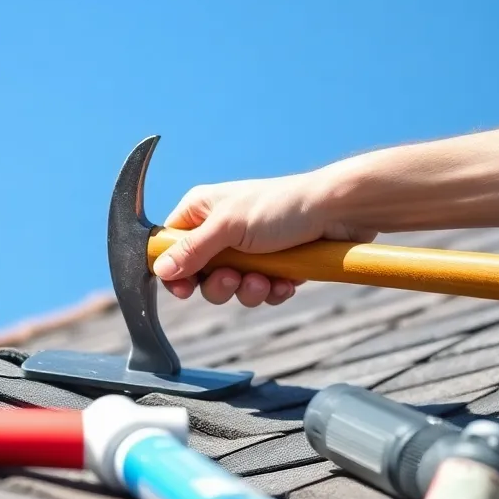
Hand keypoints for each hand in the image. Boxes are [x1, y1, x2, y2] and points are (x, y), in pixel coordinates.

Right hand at [153, 169, 377, 306]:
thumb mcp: (228, 226)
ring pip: (231, 288)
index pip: (170, 245)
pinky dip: (271, 291)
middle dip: (219, 284)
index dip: (173, 270)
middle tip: (234, 279)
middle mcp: (221, 230)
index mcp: (202, 211)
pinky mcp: (274, 265)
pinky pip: (260, 292)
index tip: (184, 289)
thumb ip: (192, 250)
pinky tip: (285, 282)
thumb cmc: (283, 207)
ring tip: (267, 280)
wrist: (339, 212)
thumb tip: (160, 269)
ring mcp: (248, 249)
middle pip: (199, 274)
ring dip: (248, 291)